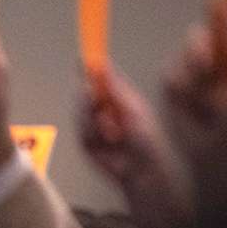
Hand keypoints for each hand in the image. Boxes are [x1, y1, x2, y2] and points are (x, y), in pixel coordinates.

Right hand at [78, 68, 192, 227]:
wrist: (140, 168)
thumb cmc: (145, 140)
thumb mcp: (132, 108)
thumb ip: (115, 88)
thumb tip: (102, 65)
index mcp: (117, 98)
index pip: (99, 79)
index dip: (90, 69)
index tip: (82, 59)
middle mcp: (103, 110)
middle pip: (85, 94)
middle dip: (89, 96)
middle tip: (93, 97)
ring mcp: (92, 126)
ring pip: (81, 112)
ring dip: (93, 118)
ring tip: (112, 130)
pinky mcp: (86, 142)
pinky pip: (82, 131)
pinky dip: (94, 133)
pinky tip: (108, 140)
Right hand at [162, 0, 226, 178]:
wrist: (217, 154)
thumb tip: (222, 14)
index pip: (224, 29)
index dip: (218, 13)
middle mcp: (213, 63)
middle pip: (198, 42)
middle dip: (200, 56)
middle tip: (208, 71)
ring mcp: (192, 77)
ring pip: (183, 62)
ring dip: (194, 81)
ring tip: (208, 105)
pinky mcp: (173, 91)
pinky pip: (170, 78)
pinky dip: (180, 91)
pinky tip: (192, 108)